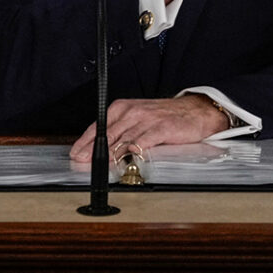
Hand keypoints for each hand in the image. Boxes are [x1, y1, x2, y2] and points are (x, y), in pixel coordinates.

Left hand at [68, 95, 228, 163]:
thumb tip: (101, 149)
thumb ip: (121, 131)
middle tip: (80, 160)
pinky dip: (132, 152)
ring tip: (97, 164)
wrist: (196, 111)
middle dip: (91, 148)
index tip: (76, 152)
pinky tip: (125, 160)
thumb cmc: (166, 117)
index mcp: (124, 108)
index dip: (85, 140)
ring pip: (122, 138)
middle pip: (107, 133)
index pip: (99, 124)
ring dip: (108, 153)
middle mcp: (133, 111)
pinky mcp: (161, 128)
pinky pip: (142, 142)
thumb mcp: (139, 118)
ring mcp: (147, 119)